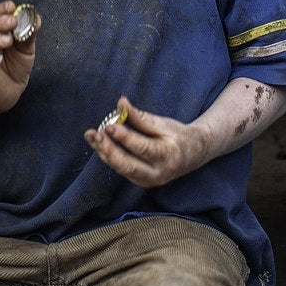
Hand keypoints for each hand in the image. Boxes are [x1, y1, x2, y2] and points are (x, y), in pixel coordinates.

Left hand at [84, 96, 206, 188]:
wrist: (193, 154)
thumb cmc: (177, 135)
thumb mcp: (162, 123)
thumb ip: (140, 117)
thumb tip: (121, 103)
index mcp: (167, 155)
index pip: (142, 147)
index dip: (124, 137)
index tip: (109, 125)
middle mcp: (158, 173)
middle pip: (128, 165)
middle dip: (109, 149)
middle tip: (95, 134)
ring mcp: (149, 181)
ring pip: (122, 169)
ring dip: (104, 152)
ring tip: (91, 136)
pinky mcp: (141, 182)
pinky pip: (122, 170)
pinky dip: (109, 156)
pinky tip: (99, 143)